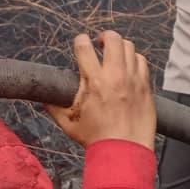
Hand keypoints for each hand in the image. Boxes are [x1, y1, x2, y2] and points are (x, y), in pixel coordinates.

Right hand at [45, 31, 155, 150]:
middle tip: (100, 43)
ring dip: (119, 47)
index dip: (80, 41)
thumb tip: (44, 98)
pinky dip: (134, 59)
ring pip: (129, 47)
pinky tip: (129, 66)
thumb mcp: (68, 123)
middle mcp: (115, 76)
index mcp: (94, 81)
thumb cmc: (96, 139)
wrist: (124, 151)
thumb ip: (53, 106)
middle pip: (112, 39)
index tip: (80, 43)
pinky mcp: (145, 86)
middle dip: (104, 37)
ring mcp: (133, 79)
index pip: (84, 47)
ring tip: (114, 54)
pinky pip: (142, 62)